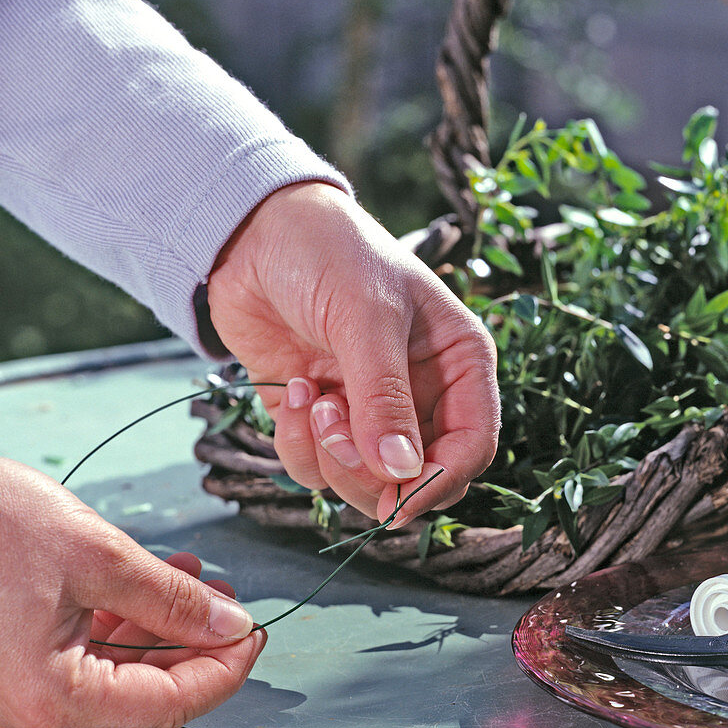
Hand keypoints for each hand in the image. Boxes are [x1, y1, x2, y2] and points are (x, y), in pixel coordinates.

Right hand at [0, 426, 265, 727]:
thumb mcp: (102, 556)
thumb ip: (175, 599)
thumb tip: (231, 626)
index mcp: (47, 697)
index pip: (165, 704)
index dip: (222, 669)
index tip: (254, 633)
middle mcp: (25, 711)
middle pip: (142, 696)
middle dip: (193, 647)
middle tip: (228, 603)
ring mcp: (12, 690)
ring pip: (116, 675)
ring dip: (160, 628)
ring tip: (193, 578)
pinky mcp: (7, 663)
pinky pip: (82, 658)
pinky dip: (121, 624)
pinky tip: (149, 583)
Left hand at [208, 181, 499, 525]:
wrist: (254, 231)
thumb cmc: (329, 252)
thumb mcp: (367, 317)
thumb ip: (385, 399)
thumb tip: (401, 474)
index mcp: (457, 362)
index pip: (473, 445)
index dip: (441, 479)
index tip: (398, 496)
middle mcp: (421, 393)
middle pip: (417, 478)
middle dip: (373, 473)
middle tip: (335, 430)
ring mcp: (367, 409)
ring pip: (363, 482)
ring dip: (329, 454)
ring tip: (312, 397)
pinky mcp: (320, 418)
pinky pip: (314, 466)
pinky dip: (297, 443)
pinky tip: (291, 389)